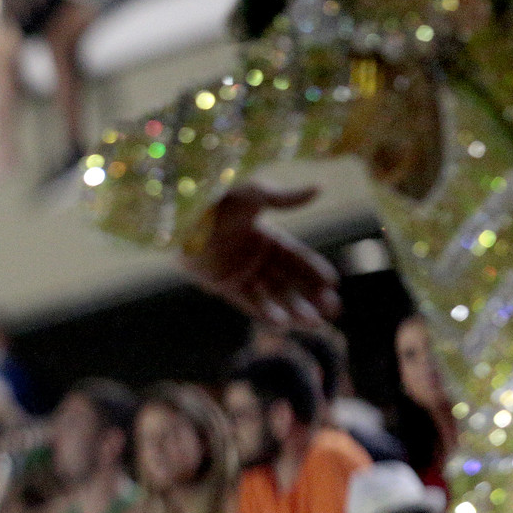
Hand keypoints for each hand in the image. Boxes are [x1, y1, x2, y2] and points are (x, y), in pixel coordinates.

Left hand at [180, 186, 339, 327]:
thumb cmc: (214, 201)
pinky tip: (283, 324)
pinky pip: (248, 302)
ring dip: (294, 309)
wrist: (178, 220)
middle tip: (333, 310)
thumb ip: (284, 197)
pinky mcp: (222, 286)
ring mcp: (238, 273)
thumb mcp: (251, 194)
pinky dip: (266, 313)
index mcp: (265, 236)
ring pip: (272, 296)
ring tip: (314, 323)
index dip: (314, 271)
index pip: (296, 257)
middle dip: (312, 296)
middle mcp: (254, 257)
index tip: (334, 284)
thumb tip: (319, 188)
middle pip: (289, 281)